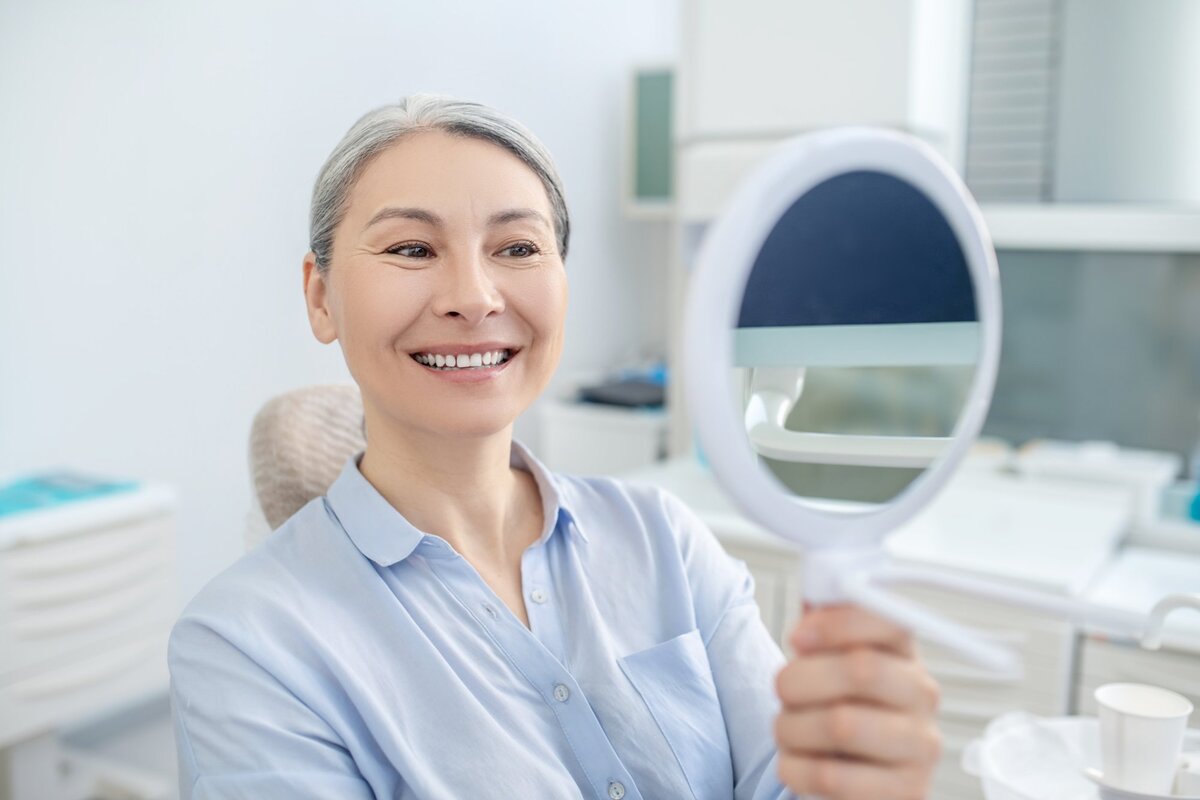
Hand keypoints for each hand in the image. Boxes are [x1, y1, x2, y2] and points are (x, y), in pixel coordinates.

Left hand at [774, 604, 940, 798]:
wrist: (855, 780)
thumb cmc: (839, 711)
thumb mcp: (830, 661)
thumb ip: (823, 620)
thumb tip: (815, 581)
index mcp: (904, 654)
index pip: (888, 621)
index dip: (835, 624)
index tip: (798, 636)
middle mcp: (921, 696)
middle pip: (860, 670)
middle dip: (801, 678)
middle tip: (782, 689)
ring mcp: (919, 748)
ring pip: (842, 724)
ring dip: (793, 726)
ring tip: (787, 729)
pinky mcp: (905, 793)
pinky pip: (834, 777)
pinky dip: (796, 768)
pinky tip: (796, 763)